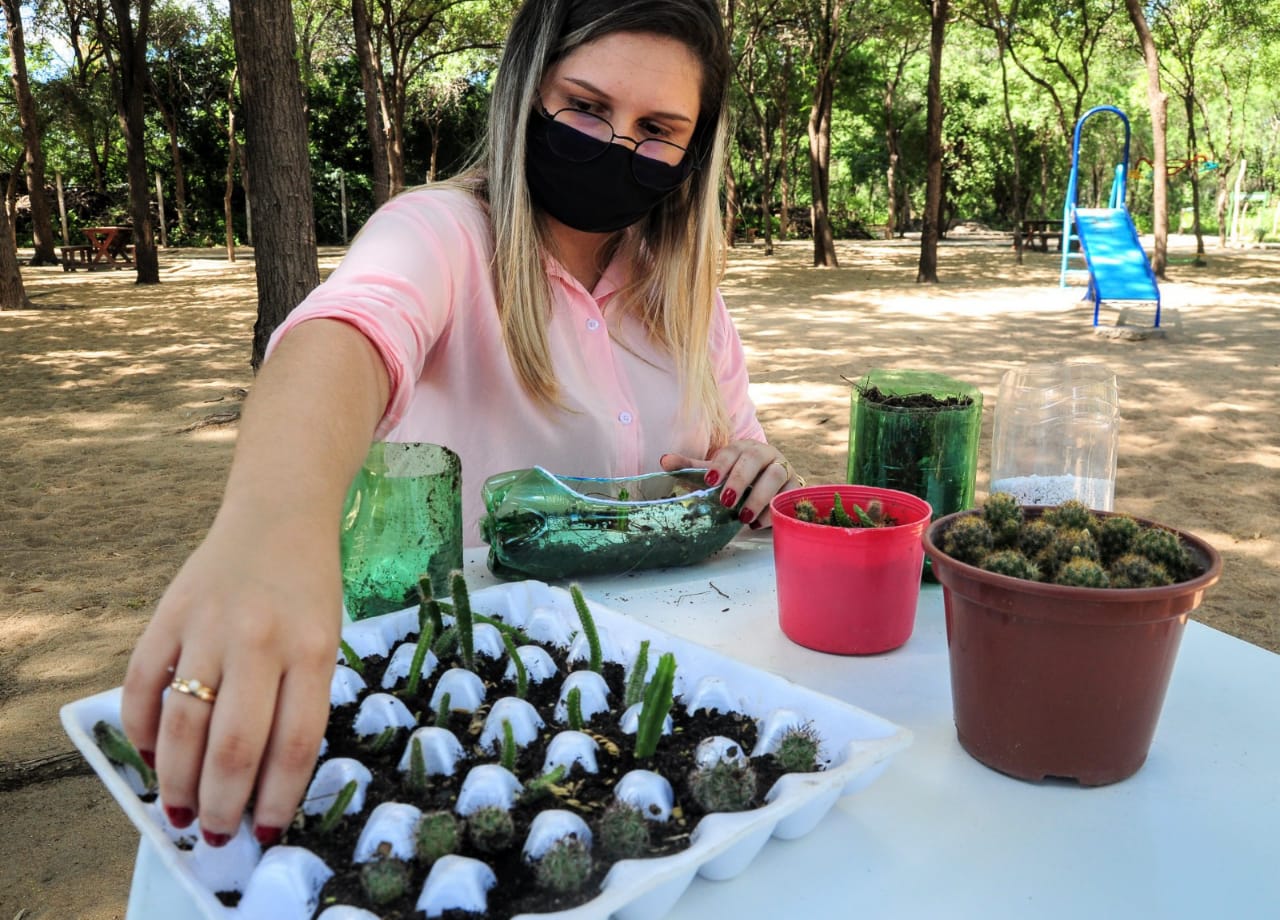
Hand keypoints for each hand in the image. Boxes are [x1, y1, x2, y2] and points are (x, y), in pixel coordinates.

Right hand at [120, 511, 340, 847]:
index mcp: (310, 651)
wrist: (279, 514)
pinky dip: (142, 730)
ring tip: (180, 812)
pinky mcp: (167, 614)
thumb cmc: (309, 588)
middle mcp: (259, 640)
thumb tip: (263, 779)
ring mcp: (208, 627)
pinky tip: (154, 756)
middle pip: (234, 745)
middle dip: (222, 804)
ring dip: (176, 780)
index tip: (267, 831)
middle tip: (216, 832)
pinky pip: (142, 686)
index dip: (276, 798)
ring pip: (183, 725)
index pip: (293, 744)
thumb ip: (299, 699)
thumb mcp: (325, 640)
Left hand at [660, 440, 803, 528]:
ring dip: (759, 497)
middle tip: (726, 501)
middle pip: (755, 460)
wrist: (771, 483)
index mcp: (743, 447)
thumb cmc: (738, 477)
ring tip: (744, 518)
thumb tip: (664, 461)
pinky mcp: (795, 487)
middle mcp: (765, 454)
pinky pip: (789, 496)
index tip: (709, 481)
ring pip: (775, 476)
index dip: (720, 465)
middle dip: (739, 480)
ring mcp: (783, 469)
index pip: (732, 451)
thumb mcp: (716, 472)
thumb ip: (691, 467)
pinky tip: (759, 524)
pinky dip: (774, 511)